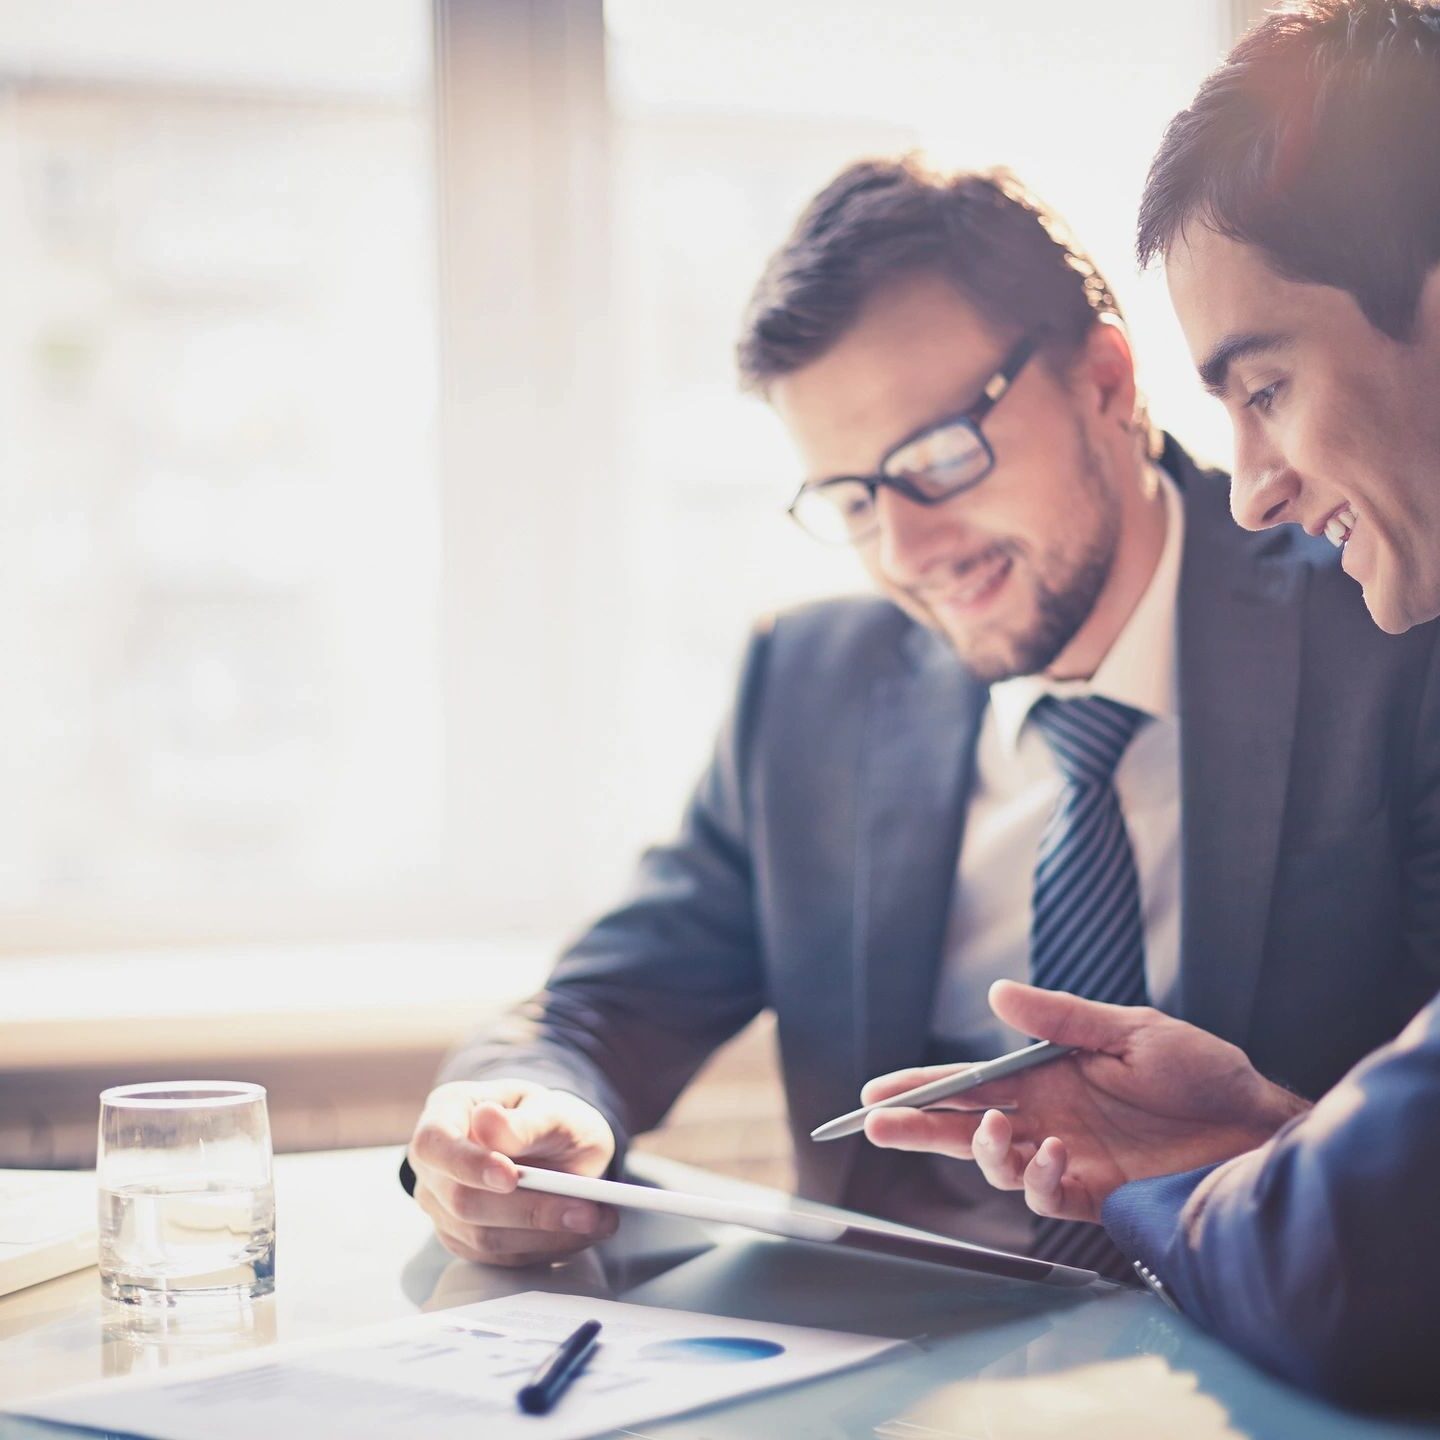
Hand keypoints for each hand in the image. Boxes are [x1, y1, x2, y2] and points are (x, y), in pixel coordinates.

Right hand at [407, 1080, 617, 1265]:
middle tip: (587, 1209)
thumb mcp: (551, 1108)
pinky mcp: (466, 1240)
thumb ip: (525, 1121)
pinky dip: (546, 1248)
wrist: (557, 1145)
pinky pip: (501, 1257)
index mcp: (446, 1112)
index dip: (466, 1164)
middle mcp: (435, 1164)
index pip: (433, 1143)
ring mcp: (444, 1206)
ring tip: (597, 1220)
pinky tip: (581, 1232)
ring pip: (483, 1236)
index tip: (510, 1177)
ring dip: (545, 1234)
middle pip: (461, 1200)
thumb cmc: (548, 1119)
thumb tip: (487, 1121)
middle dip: (528, 1209)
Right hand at [863, 981, 1308, 1222]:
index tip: (876, 1094)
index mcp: (1047, 1075)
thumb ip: (1061, 1019)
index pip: (969, 1082)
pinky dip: (1037, 1178)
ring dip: (983, 1150)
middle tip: (876, 1126)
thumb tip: (995, 995)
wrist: (1257, 1128)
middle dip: (918, 1127)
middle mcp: (1047, 1117)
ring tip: (997, 1131)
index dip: (921, 1087)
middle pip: (964, 1126)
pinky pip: (1046, 1194)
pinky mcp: (1096, 1194)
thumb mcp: (1130, 1031)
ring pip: (996, 1164)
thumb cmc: (1200, 1071)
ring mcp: (1068, 1158)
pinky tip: (1050, 1155)